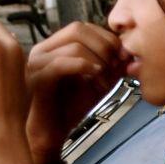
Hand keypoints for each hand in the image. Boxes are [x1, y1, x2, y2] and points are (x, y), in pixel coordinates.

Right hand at [24, 21, 122, 163]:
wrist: (50, 136)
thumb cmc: (69, 109)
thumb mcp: (97, 82)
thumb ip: (112, 66)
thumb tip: (128, 51)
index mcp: (54, 47)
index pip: (83, 27)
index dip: (107, 37)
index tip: (124, 56)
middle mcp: (42, 50)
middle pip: (77, 29)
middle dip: (104, 45)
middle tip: (117, 65)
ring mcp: (36, 63)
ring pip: (74, 45)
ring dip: (98, 60)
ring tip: (106, 81)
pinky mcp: (36, 79)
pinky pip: (62, 63)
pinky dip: (85, 67)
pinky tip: (96, 78)